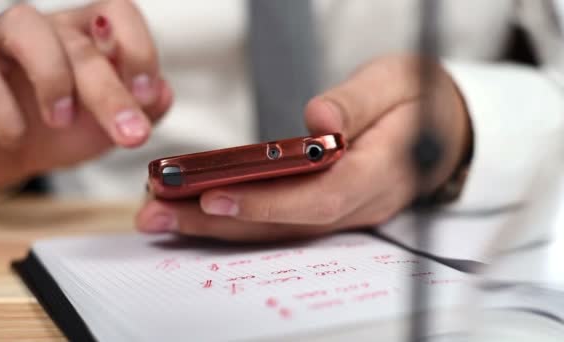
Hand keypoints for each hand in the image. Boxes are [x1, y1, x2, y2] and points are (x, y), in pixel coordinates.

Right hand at [0, 0, 171, 190]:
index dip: (138, 47)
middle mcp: (46, 32)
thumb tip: (163, 93)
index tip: (147, 95)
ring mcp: (0, 48)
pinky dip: (3, 112)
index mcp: (86, 36)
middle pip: (81, 42)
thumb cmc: (57, 127)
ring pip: (25, 27)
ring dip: (53, 78)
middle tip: (131, 135)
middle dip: (111, 93)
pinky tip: (18, 138)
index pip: (118, 11)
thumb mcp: (106, 121)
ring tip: (61, 121)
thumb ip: (141, 107)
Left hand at [136, 55, 470, 240]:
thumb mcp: (397, 82)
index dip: (266, 202)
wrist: (441, 128)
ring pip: (277, 229)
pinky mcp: (327, 208)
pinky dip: (235, 218)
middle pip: (284, 224)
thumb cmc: (419, 100)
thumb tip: (318, 121)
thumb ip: (359, 102)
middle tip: (159, 215)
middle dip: (219, 223)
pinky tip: (194, 211)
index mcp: (380, 171)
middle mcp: (359, 203)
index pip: (319, 198)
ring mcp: (343, 211)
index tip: (213, 195)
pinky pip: (279, 221)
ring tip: (161, 216)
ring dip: (216, 226)